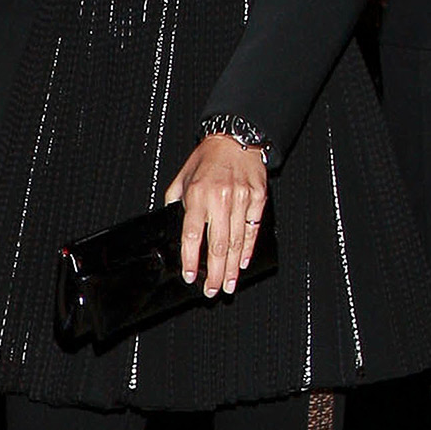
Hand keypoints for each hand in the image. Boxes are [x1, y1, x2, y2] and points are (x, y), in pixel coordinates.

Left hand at [164, 136, 268, 298]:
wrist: (236, 138)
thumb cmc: (206, 158)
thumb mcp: (183, 177)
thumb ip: (176, 202)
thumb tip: (172, 224)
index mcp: (197, 195)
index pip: (192, 235)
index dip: (191, 259)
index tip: (190, 276)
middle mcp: (220, 198)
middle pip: (217, 245)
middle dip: (215, 272)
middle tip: (213, 291)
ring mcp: (241, 199)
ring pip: (236, 241)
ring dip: (233, 268)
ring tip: (228, 285)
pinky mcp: (258, 198)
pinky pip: (253, 229)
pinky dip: (248, 248)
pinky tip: (244, 263)